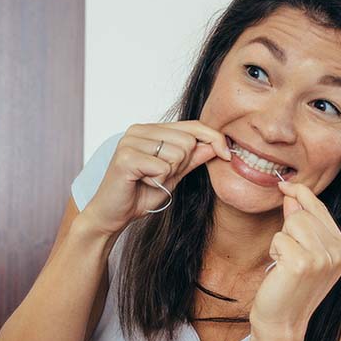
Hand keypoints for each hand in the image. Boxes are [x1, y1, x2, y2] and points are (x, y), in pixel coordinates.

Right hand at [82, 121, 230, 234]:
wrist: (112, 215)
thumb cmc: (140, 194)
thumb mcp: (174, 175)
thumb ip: (193, 158)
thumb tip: (217, 144)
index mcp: (151, 129)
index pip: (192, 125)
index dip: (214, 138)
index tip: (228, 154)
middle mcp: (139, 130)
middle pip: (188, 141)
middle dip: (182, 165)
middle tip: (161, 177)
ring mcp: (130, 141)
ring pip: (177, 153)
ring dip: (169, 174)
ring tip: (150, 180)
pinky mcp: (125, 157)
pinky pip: (163, 167)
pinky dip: (158, 181)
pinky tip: (142, 183)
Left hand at [249, 182, 340, 340]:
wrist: (283, 324)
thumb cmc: (290, 289)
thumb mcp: (304, 252)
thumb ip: (302, 223)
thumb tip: (292, 194)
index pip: (320, 208)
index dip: (301, 194)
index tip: (285, 187)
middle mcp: (339, 252)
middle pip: (304, 213)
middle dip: (289, 229)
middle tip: (289, 257)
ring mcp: (323, 258)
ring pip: (293, 222)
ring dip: (281, 240)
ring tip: (286, 263)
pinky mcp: (303, 263)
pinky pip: (279, 238)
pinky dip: (274, 252)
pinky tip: (280, 271)